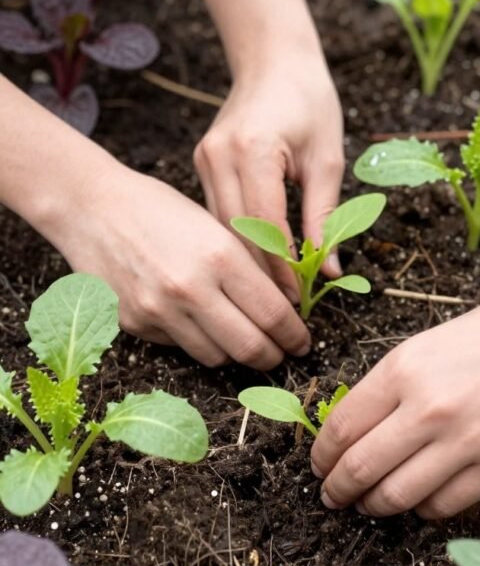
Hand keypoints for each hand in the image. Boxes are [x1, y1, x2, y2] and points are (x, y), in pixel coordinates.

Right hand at [48, 162, 310, 368]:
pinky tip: (200, 323)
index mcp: (219, 255)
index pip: (273, 314)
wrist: (92, 208)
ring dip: (236, 354)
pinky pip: (181, 348)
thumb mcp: (215, 226)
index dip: (294, 334)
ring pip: (217, 357)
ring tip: (245, 341)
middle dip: (274, 356)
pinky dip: (198, 341)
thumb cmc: (160, 210)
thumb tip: (284, 307)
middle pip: (250, 347)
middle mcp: (190, 288)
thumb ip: (250, 267)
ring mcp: (159, 310)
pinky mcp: (135, 324)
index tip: (301, 340)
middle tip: (281, 354)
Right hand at [193, 55, 344, 297]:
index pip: (265, 225)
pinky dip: (235, 247)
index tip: (298, 302)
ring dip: (246, 268)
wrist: (273, 60)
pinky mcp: (199, 165)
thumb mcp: (327, 159)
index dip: (282, 268)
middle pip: (236, 235)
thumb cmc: (310, 102)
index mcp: (253, 149)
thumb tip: (329, 271)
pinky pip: (215, 219)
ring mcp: (204, 161)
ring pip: (221, 233)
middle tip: (285, 313)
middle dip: (261, 278)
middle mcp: (219, 157)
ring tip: (270, 301)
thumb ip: (325, 217)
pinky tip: (251, 272)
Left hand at [311, 266, 479, 518]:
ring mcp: (464, 442)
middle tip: (331, 496)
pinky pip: (442, 507)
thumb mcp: (431, 343)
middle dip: (336, 490)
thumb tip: (355, 427)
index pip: (340, 428)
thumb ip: (392, 385)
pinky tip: (419, 500)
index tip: (318, 467)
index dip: (320, 456)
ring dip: (374, 507)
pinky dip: (422, 510)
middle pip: (359, 469)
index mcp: (403, 368)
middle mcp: (427, 408)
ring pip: (395, 497)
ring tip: (369, 504)